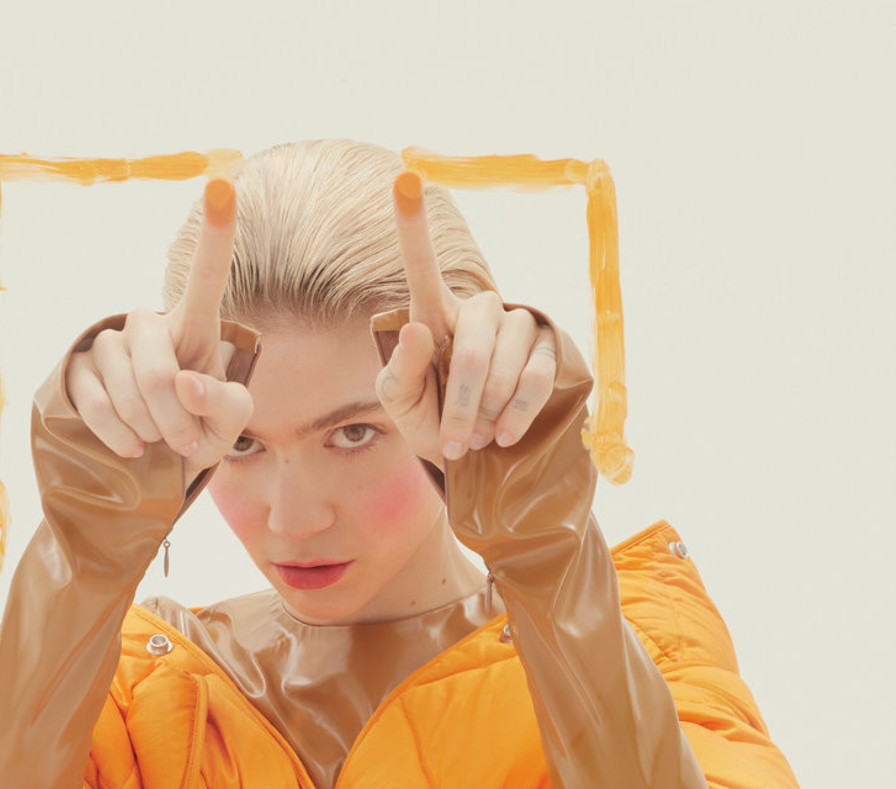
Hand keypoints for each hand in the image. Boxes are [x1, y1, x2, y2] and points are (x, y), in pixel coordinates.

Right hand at [65, 177, 253, 468]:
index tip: (224, 184)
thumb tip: (184, 382)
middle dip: (175, 419)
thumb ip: (224, 404)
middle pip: (156, 370)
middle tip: (186, 441)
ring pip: (127, 392)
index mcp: (193, 327)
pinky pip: (97, 406)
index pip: (205, 278)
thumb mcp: (229, 423)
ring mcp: (109, 344)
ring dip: (151, 431)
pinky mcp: (78, 369)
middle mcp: (148, 324)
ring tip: (160, 439)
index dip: (215, 234)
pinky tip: (134, 447)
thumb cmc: (201, 430)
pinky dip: (121, 437)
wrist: (157, 461)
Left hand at [374, 170, 558, 468]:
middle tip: (452, 440)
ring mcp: (516, 327)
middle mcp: (477, 310)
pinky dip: (516, 414)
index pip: (423, 267)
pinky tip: (503, 433)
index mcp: (434, 314)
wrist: (474, 450)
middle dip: (459, 403)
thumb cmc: (428, 417)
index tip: (403, 177)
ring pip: (505, 366)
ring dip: (486, 413)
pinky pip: (536, 378)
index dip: (413, 226)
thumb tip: (416, 329)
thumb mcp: (401, 403)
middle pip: (471, 347)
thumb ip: (400, 372)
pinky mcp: (548, 350)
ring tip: (476, 434)